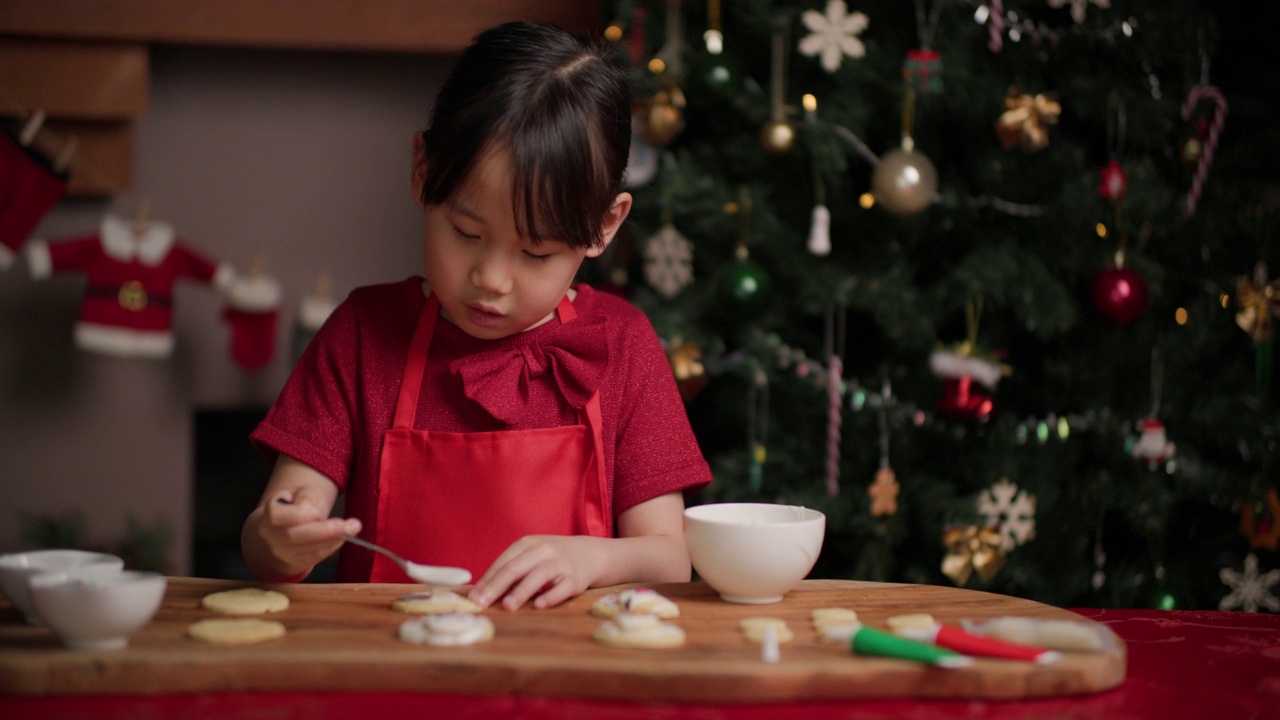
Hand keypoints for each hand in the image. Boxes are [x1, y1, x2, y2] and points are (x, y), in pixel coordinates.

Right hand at [242, 479, 357, 580]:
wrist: (288, 525)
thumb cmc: (296, 504)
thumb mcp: (302, 492)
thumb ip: (307, 497)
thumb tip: (314, 511)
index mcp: (269, 514)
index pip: (277, 516)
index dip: (298, 515)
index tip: (318, 511)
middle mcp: (271, 536)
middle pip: (293, 536)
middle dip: (324, 531)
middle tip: (350, 524)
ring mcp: (282, 552)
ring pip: (306, 549)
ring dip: (332, 539)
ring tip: (352, 528)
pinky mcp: (295, 562)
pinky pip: (314, 558)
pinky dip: (330, 548)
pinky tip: (343, 538)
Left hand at [469, 535, 603, 610]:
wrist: (588, 554)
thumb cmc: (551, 558)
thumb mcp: (531, 556)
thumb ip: (510, 570)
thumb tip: (482, 593)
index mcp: (528, 543)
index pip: (503, 562)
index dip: (487, 580)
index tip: (473, 597)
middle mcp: (544, 550)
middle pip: (516, 568)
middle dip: (497, 586)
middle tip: (482, 603)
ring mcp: (561, 563)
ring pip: (539, 575)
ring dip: (522, 591)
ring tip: (508, 606)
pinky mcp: (575, 578)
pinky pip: (562, 588)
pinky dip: (550, 596)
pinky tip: (538, 606)